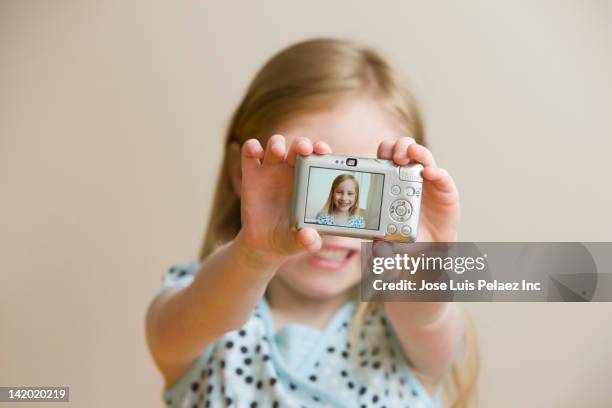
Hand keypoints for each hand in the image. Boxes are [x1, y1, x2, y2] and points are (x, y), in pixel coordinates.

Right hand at [238, 135, 330, 262]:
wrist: (264, 244)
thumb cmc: (290, 238)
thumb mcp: (301, 242)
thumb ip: (309, 241)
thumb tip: (309, 237)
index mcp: (310, 181)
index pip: (319, 157)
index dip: (321, 149)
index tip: (322, 151)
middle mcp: (292, 171)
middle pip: (298, 146)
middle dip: (302, 143)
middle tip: (304, 149)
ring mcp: (271, 171)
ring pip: (275, 143)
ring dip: (277, 143)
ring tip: (278, 152)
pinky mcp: (251, 175)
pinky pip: (250, 152)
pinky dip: (252, 147)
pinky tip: (256, 153)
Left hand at [377, 137, 459, 241]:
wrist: (430, 249)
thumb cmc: (407, 238)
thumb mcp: (389, 242)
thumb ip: (381, 245)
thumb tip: (376, 250)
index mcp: (392, 181)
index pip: (386, 157)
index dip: (384, 152)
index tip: (379, 156)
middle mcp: (411, 176)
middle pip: (404, 150)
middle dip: (398, 147)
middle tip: (395, 157)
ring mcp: (429, 181)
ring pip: (423, 157)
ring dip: (417, 152)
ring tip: (411, 155)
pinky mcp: (445, 190)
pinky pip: (442, 176)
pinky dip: (437, 172)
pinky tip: (430, 173)